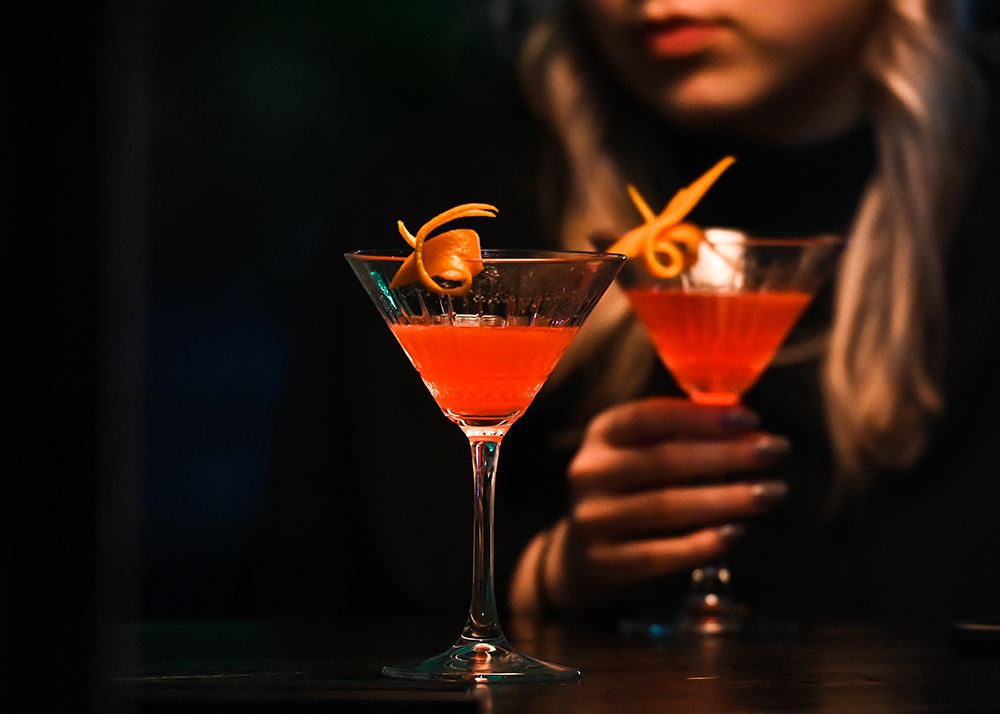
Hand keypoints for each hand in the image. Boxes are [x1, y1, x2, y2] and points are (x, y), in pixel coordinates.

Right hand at [510, 396, 789, 615]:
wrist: (581, 554)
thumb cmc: (632, 489)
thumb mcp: (642, 452)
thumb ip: (684, 436)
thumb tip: (747, 427)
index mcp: (602, 434)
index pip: (650, 417)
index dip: (702, 418)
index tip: (752, 421)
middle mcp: (590, 472)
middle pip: (664, 460)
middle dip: (727, 455)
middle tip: (776, 452)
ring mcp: (592, 519)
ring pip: (665, 506)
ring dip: (725, 499)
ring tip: (771, 492)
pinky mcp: (604, 563)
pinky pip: (658, 554)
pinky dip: (700, 545)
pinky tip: (736, 534)